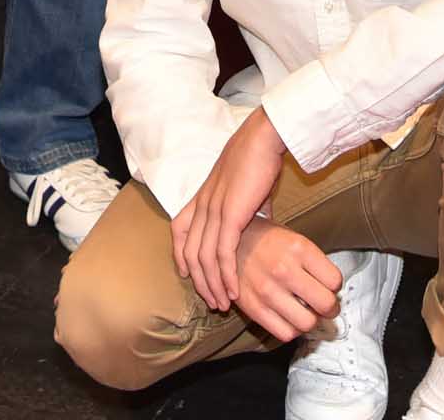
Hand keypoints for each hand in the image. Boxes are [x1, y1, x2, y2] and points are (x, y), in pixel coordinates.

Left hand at [171, 107, 287, 312]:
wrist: (263, 138)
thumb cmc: (258, 159)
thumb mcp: (245, 187)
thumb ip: (246, 207)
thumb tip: (261, 219)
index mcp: (202, 196)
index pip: (179, 229)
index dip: (179, 254)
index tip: (186, 274)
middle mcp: (202, 205)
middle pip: (190, 252)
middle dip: (199, 280)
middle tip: (212, 301)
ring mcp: (213, 210)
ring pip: (204, 258)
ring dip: (213, 284)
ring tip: (223, 303)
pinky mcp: (230, 215)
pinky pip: (222, 253)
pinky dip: (226, 275)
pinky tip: (233, 290)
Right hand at [229, 218, 345, 342]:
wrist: (224, 243)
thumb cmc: (262, 240)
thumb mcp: (292, 238)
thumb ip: (313, 262)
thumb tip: (332, 289)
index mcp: (298, 247)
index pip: (335, 281)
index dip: (334, 286)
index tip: (328, 285)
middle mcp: (284, 269)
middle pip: (326, 305)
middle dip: (330, 308)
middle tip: (323, 304)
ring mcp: (268, 290)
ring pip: (307, 323)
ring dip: (311, 320)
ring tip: (305, 311)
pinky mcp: (254, 308)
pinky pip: (286, 333)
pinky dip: (292, 330)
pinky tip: (288, 317)